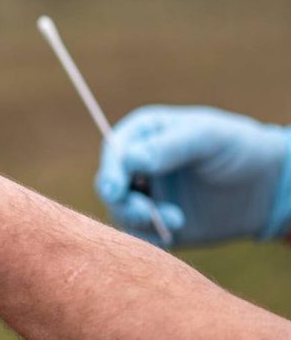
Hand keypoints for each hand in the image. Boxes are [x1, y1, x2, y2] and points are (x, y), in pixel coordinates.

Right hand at [96, 105, 290, 245]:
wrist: (267, 186)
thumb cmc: (237, 149)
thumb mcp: (207, 139)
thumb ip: (169, 147)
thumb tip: (129, 159)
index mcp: (142, 136)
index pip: (115, 152)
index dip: (111, 170)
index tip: (116, 190)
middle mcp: (137, 166)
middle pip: (109, 185)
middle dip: (122, 200)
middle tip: (144, 212)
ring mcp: (146, 196)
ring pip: (121, 213)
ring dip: (141, 221)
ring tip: (178, 220)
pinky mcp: (157, 225)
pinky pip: (141, 236)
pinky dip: (150, 239)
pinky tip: (175, 234)